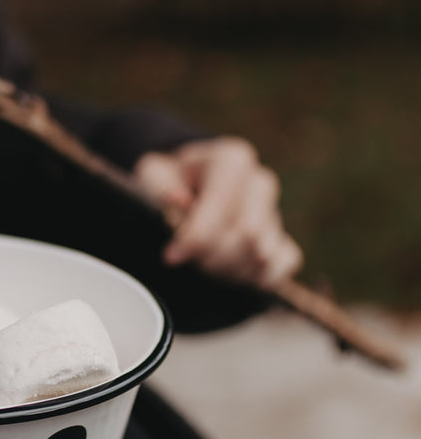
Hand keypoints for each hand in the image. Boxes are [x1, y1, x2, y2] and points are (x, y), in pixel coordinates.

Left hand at [133, 136, 303, 288]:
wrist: (186, 187)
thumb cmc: (168, 182)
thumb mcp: (151, 173)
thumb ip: (159, 184)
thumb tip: (178, 200)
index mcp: (232, 161)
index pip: (223, 206)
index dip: (197, 237)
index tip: (171, 256)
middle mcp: (259, 183)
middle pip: (248, 234)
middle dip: (212, 257)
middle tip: (186, 261)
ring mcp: (274, 211)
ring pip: (263, 255)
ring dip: (227, 270)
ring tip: (201, 264)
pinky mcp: (281, 238)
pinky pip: (286, 263)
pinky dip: (257, 277)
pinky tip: (228, 273)